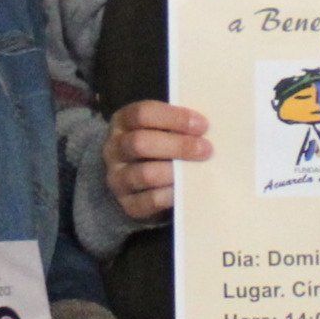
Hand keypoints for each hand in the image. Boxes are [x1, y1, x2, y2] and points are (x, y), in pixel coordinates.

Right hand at [103, 101, 210, 220]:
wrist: (138, 182)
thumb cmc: (158, 147)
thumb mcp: (160, 129)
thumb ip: (177, 125)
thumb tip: (206, 127)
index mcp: (122, 122)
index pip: (142, 113)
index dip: (174, 118)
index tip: (202, 125)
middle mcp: (113, 149)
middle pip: (140, 143)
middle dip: (178, 146)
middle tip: (206, 149)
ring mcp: (117, 178)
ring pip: (145, 174)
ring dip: (176, 171)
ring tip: (198, 170)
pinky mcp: (128, 204)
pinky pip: (151, 200)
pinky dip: (172, 194)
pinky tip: (188, 189)